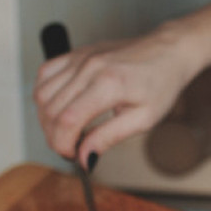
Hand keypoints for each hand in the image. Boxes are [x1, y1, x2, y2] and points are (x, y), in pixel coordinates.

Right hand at [32, 26, 203, 164]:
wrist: (169, 51)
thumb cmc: (162, 82)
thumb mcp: (144, 119)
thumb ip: (109, 138)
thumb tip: (85, 158)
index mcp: (109, 84)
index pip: (68, 120)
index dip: (62, 144)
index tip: (73, 155)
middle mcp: (90, 68)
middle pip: (51, 110)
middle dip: (55, 137)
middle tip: (72, 148)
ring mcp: (80, 58)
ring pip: (42, 93)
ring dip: (46, 119)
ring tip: (66, 131)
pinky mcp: (77, 54)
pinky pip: (45, 74)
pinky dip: (44, 95)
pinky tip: (58, 107)